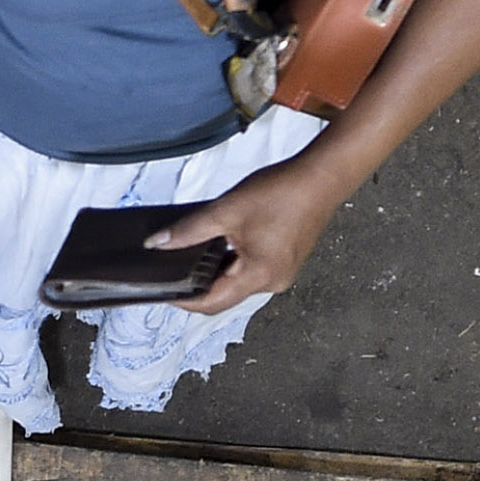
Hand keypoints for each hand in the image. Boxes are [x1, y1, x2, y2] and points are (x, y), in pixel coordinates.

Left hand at [147, 161, 346, 313]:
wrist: (321, 177)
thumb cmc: (282, 192)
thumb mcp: (225, 211)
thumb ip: (188, 231)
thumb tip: (158, 244)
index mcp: (259, 277)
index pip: (211, 303)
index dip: (184, 299)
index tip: (164, 291)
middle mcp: (273, 282)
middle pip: (225, 295)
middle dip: (199, 283)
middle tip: (175, 266)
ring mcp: (282, 274)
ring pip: (238, 282)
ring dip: (218, 271)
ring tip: (200, 250)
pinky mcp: (287, 262)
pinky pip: (253, 271)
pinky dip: (235, 263)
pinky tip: (226, 243)